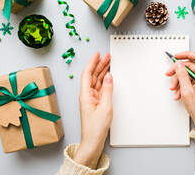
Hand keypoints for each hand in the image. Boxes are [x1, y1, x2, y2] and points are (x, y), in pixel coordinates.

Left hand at [73, 52, 112, 168]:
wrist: (93, 141)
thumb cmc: (95, 128)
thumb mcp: (105, 107)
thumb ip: (108, 90)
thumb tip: (109, 77)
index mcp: (85, 94)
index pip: (87, 73)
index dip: (92, 62)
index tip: (97, 54)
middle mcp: (86, 95)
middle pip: (92, 75)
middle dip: (99, 64)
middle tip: (107, 56)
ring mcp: (91, 99)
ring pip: (96, 80)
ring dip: (102, 71)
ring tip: (109, 62)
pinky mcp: (95, 103)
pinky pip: (100, 87)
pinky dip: (104, 80)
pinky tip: (108, 76)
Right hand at [165, 51, 194, 131]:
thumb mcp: (188, 91)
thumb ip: (182, 76)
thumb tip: (179, 64)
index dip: (186, 55)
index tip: (176, 56)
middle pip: (190, 66)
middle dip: (178, 71)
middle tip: (170, 74)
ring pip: (187, 75)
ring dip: (178, 81)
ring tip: (174, 89)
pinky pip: (188, 82)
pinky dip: (181, 87)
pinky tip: (178, 94)